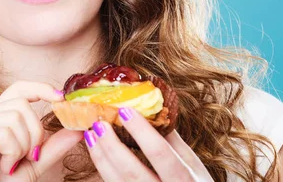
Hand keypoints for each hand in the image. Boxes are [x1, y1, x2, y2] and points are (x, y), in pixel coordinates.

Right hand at [0, 81, 83, 180]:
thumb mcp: (35, 162)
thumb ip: (53, 144)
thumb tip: (79, 128)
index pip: (17, 90)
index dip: (40, 88)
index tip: (60, 97)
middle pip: (21, 103)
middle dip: (35, 132)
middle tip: (29, 157)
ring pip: (14, 117)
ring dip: (23, 146)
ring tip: (13, 165)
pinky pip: (4, 133)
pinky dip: (13, 153)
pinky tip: (5, 168)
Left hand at [84, 107, 213, 180]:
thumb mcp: (192, 163)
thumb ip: (172, 139)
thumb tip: (150, 108)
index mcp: (185, 180)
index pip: (160, 154)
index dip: (141, 132)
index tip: (124, 110)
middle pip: (132, 172)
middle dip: (112, 146)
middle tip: (99, 123)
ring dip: (101, 157)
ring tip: (90, 134)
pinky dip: (103, 167)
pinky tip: (96, 152)